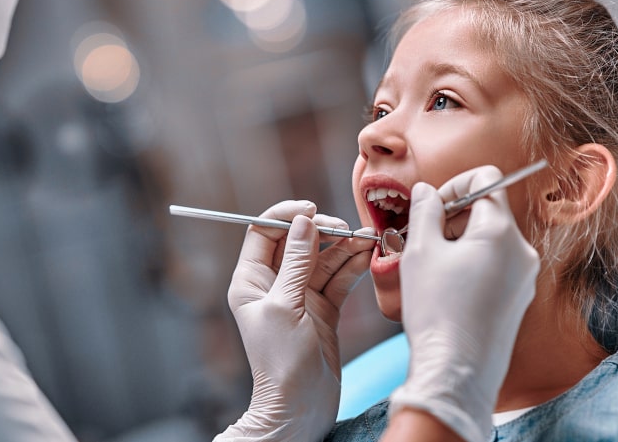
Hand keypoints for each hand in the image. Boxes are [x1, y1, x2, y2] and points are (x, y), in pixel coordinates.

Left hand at [216, 200, 374, 440]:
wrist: (301, 407)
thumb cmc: (281, 363)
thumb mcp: (285, 306)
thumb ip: (296, 262)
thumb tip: (303, 222)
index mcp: (250, 280)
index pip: (263, 232)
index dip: (286, 216)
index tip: (311, 210)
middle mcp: (274, 284)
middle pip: (298, 241)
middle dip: (322, 230)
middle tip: (346, 229)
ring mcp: (300, 295)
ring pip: (323, 257)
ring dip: (344, 246)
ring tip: (367, 238)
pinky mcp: (323, 308)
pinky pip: (339, 277)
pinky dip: (353, 265)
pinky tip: (367, 255)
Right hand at [386, 166, 539, 441]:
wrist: (457, 372)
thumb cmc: (437, 310)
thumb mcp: (420, 251)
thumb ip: (424, 210)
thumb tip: (426, 191)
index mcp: (502, 232)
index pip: (486, 180)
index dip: (453, 185)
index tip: (430, 209)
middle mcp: (522, 251)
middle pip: (488, 210)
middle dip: (453, 217)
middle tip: (422, 240)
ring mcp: (524, 278)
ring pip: (489, 240)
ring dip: (458, 242)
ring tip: (430, 268)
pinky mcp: (519, 299)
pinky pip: (495, 266)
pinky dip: (469, 265)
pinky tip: (445, 289)